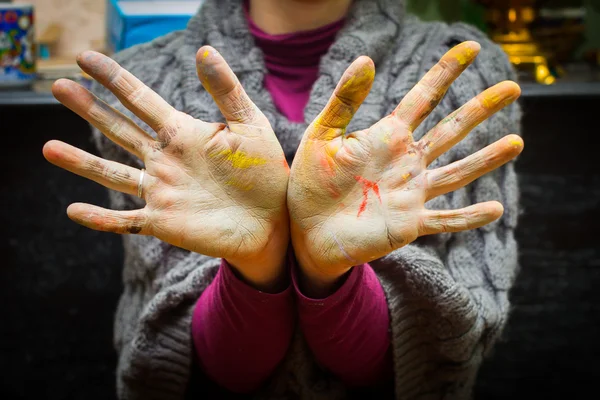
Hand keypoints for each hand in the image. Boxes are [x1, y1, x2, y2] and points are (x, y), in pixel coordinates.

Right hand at [43, 47, 289, 289]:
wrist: (273, 221)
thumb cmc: (265, 173)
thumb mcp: (249, 125)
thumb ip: (226, 90)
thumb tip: (204, 50)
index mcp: (183, 133)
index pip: (140, 100)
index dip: (113, 79)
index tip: (85, 58)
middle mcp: (165, 159)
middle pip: (118, 130)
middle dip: (89, 109)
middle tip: (58, 86)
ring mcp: (161, 191)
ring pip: (112, 175)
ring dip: (80, 162)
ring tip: (48, 147)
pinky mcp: (164, 222)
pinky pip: (125, 221)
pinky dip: (99, 219)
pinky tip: (73, 211)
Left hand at [288, 41, 523, 290]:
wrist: (305, 229)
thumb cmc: (310, 182)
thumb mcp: (322, 136)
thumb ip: (344, 101)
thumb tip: (366, 59)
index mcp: (386, 137)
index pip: (423, 98)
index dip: (446, 72)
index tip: (471, 47)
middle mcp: (406, 162)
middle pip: (450, 130)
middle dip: (480, 109)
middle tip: (512, 88)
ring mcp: (410, 193)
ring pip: (456, 173)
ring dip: (486, 159)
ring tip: (517, 142)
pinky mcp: (408, 223)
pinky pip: (445, 220)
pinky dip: (468, 217)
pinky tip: (496, 209)